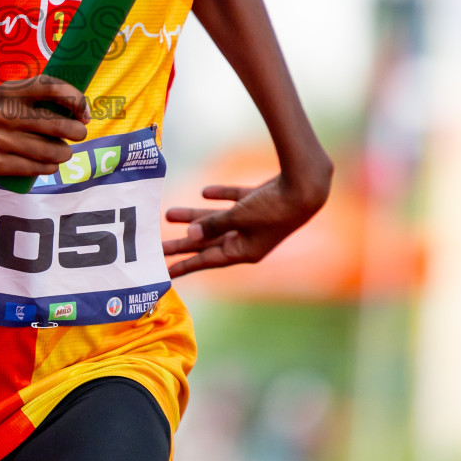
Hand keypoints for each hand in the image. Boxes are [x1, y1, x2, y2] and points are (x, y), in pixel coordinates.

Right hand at [0, 74, 88, 176]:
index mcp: (10, 91)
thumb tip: (78, 110)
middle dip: (76, 132)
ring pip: (49, 151)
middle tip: (79, 134)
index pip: (52, 88)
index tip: (84, 112)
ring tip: (64, 152)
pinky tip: (50, 164)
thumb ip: (37, 95)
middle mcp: (3, 114)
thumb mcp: (8, 93)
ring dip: (64, 153)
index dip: (75, 99)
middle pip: (56, 124)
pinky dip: (49, 167)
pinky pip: (34, 168)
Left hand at [163, 174, 328, 277]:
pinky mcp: (259, 202)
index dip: (185, 265)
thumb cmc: (273, 208)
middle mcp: (248, 239)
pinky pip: (234, 201)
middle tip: (156, 247)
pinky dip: (220, 196)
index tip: (164, 273)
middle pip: (208, 242)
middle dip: (182, 242)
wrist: (304, 187)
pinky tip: (204, 192)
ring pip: (217, 220)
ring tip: (168, 214)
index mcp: (245, 251)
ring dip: (194, 216)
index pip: (208, 261)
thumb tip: (190, 234)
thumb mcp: (239, 218)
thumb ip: (213, 225)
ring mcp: (254, 221)